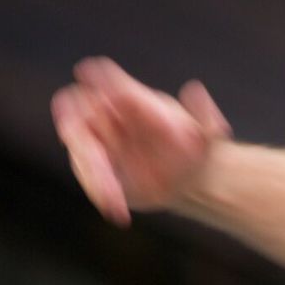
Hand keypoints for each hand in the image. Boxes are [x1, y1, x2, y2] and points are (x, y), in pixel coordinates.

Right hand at [50, 57, 230, 225]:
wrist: (188, 181)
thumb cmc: (196, 149)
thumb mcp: (209, 134)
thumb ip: (205, 113)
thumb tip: (195, 89)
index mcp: (134, 99)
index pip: (108, 78)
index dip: (97, 76)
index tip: (86, 73)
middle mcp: (109, 115)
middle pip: (76, 104)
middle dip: (76, 119)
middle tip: (93, 146)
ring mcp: (97, 140)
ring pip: (77, 144)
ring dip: (92, 171)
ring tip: (113, 200)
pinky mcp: (94, 166)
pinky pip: (86, 175)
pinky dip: (99, 191)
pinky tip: (118, 211)